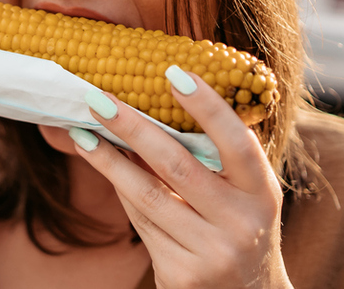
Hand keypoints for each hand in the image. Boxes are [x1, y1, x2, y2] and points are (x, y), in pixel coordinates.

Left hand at [71, 66, 292, 288]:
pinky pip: (140, 221)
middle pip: (177, 166)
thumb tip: (154, 103)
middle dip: (132, 127)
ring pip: (147, 195)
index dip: (208, 108)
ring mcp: (212, 252)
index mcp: (262, 193)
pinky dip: (120, 188)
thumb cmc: (237, 226)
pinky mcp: (182, 273)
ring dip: (108, 159)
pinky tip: (99, 162)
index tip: (175, 74)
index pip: (237, 143)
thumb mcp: (241, 194)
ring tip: (81, 131)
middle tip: (98, 98)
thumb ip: (212, 158)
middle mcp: (242, 224)